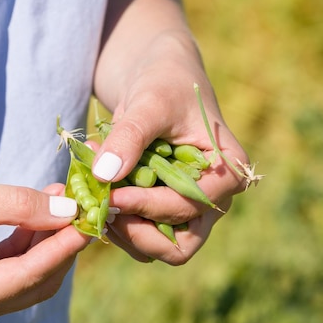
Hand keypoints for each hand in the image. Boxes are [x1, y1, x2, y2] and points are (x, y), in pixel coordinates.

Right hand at [0, 170, 86, 322]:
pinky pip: (11, 267)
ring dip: (47, 240)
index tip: (92, 218)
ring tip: (63, 198)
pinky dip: (28, 241)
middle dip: (60, 245)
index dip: (65, 246)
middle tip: (83, 208)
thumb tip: (69, 208)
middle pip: (34, 282)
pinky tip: (41, 210)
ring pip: (27, 275)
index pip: (30, 275)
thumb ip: (22, 206)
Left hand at [91, 54, 248, 264]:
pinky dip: (119, 222)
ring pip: (158, 247)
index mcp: (227, 173)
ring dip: (124, 231)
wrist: (158, 76)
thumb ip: (130, 136)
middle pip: (180, 246)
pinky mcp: (166, 208)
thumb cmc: (164, 83)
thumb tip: (104, 175)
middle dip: (136, 232)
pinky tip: (99, 196)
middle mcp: (215, 198)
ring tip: (95, 198)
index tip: (110, 196)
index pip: (189, 210)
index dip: (147, 208)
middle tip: (102, 208)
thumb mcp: (149, 102)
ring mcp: (191, 207)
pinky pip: (143, 232)